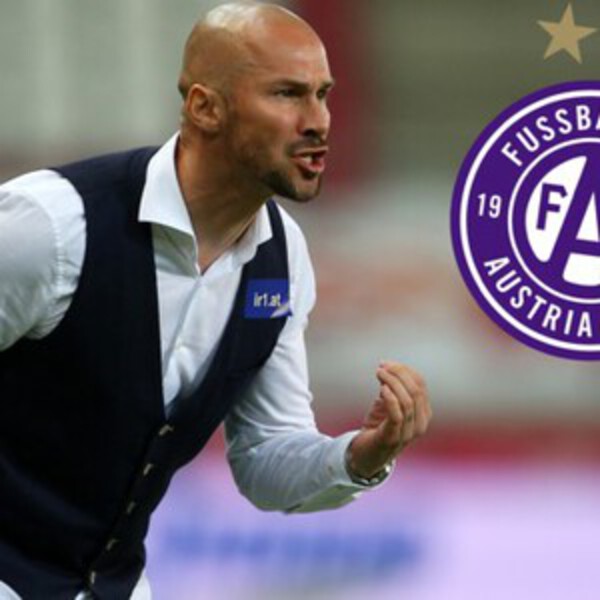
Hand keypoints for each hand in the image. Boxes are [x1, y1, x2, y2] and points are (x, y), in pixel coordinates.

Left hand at [347, 361, 431, 478]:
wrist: (366, 455)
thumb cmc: (379, 427)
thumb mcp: (388, 403)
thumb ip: (393, 388)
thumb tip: (389, 368)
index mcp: (423, 413)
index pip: (421, 385)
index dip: (405, 370)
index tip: (386, 363)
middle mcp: (420, 424)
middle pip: (416, 391)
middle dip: (399, 374)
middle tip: (381, 367)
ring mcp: (409, 433)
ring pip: (408, 401)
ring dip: (392, 382)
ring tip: (379, 374)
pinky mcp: (393, 439)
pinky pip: (398, 416)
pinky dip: (391, 399)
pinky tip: (382, 389)